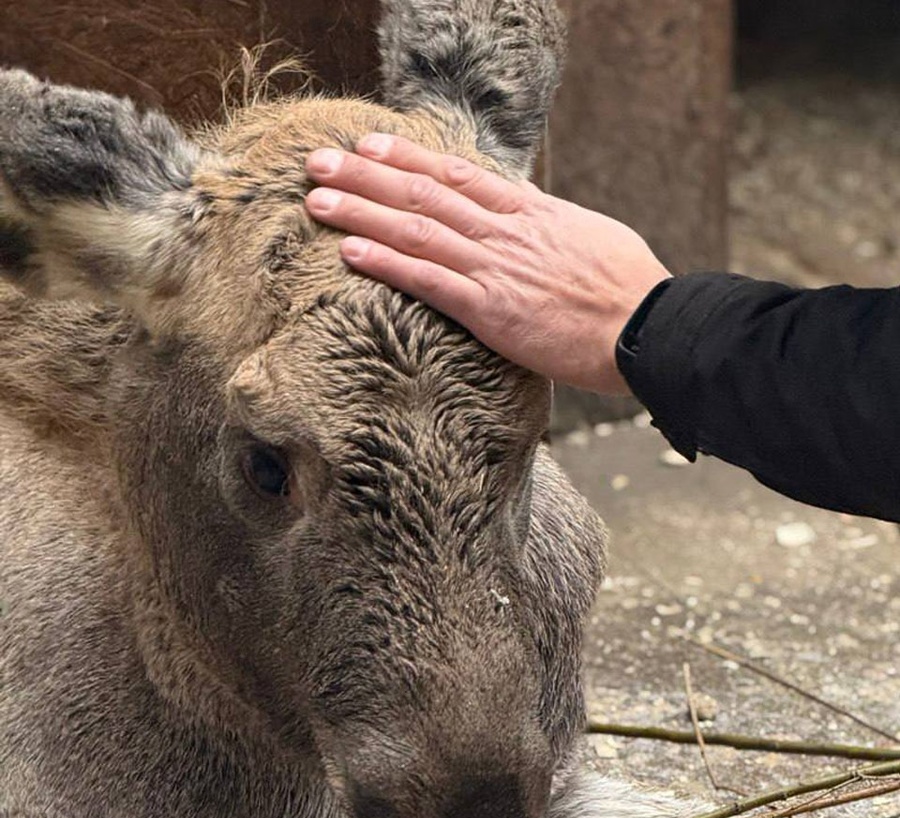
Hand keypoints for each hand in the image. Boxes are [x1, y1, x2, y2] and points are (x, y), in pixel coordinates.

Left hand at [305, 134, 670, 394]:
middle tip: (319, 160)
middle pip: (424, 192)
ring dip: (361, 211)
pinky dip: (387, 262)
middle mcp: (506, 232)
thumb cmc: (629, 292)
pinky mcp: (492, 310)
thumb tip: (530, 213)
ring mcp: (496, 268)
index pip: (458, 175)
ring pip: (416, 228)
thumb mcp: (590, 240)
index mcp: (531, 213)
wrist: (649, 329)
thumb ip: (550, 227)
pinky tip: (349, 250)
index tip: (371, 145)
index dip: (409, 158)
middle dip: (366, 174)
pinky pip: (428, 280)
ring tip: (317, 197)